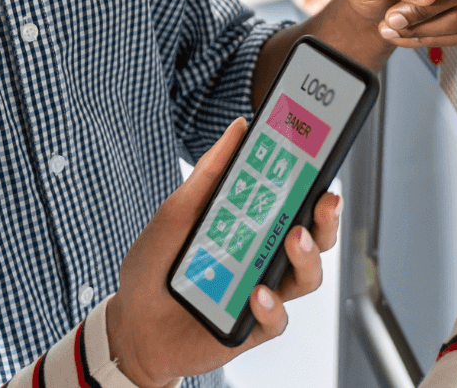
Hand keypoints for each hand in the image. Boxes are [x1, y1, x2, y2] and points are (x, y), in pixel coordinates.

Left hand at [107, 118, 341, 386]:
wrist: (129, 324)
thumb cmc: (154, 266)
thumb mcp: (178, 211)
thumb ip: (211, 174)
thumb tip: (239, 128)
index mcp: (254, 224)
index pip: (296, 200)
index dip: (316, 181)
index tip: (325, 159)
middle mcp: (265, 256)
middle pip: (315, 236)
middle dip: (327, 217)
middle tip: (324, 200)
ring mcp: (263, 291)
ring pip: (307, 276)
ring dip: (307, 256)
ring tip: (293, 238)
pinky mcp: (253, 327)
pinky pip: (277, 319)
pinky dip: (272, 306)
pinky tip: (256, 294)